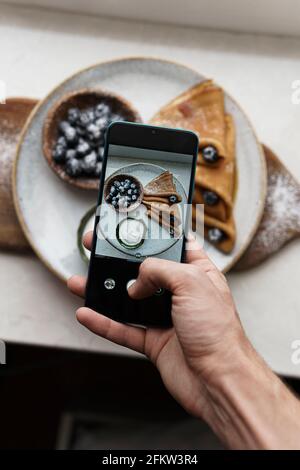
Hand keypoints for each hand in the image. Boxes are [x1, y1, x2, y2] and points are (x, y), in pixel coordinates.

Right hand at [68, 233, 245, 419]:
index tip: (130, 228)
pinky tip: (87, 314)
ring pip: (128, 301)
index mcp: (197, 273)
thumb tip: (135, 282)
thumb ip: (159, 270)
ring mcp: (166, 318)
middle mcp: (181, 294)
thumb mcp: (192, 282)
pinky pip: (123, 329)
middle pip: (144, 272)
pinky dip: (104, 323)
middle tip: (97, 248)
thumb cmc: (219, 332)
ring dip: (104, 292)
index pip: (172, 247)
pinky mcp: (155, 342)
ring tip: (81, 282)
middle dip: (118, 260)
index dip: (152, 236)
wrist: (220, 381)